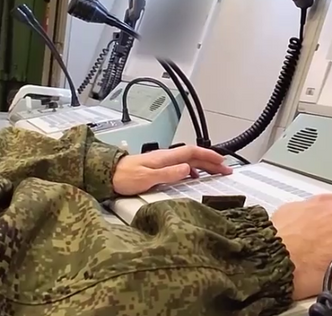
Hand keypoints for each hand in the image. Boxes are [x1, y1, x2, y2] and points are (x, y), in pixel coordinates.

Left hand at [112, 145, 233, 195]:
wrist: (106, 174)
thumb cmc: (123, 176)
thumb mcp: (147, 178)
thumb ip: (168, 174)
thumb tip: (187, 169)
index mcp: (165, 158)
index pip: (193, 152)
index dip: (209, 156)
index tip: (222, 162)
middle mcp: (165, 157)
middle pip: (193, 155)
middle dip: (211, 161)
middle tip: (225, 169)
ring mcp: (161, 161)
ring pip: (188, 160)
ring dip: (203, 165)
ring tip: (214, 172)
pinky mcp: (157, 168)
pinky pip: (180, 165)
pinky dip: (191, 169)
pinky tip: (192, 176)